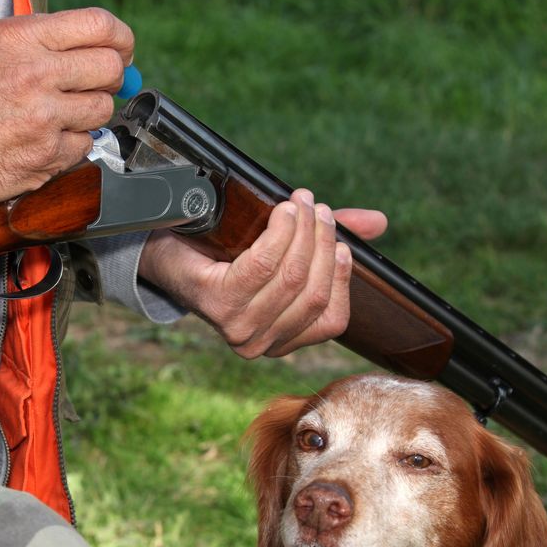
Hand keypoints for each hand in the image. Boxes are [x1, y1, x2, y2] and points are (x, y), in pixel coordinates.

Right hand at [0, 8, 132, 213]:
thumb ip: (37, 41)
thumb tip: (86, 45)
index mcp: (21, 40)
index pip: (98, 26)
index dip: (120, 38)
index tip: (122, 48)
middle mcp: (36, 75)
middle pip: (110, 69)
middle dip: (110, 77)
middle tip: (97, 84)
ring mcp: (44, 119)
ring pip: (102, 111)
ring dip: (89, 114)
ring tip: (58, 115)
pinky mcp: (46, 157)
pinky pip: (84, 146)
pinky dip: (70, 145)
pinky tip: (43, 140)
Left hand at [137, 190, 387, 357]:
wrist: (166, 251)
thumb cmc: (226, 252)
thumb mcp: (283, 248)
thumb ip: (328, 240)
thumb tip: (380, 222)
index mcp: (282, 340)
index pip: (332, 320)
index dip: (342, 277)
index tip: (341, 240)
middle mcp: (260, 344)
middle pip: (313, 293)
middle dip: (323, 243)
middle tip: (318, 208)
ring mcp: (237, 328)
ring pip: (292, 277)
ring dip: (303, 232)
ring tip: (301, 202)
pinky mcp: (218, 303)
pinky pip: (263, 265)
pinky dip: (279, 233)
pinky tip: (280, 212)